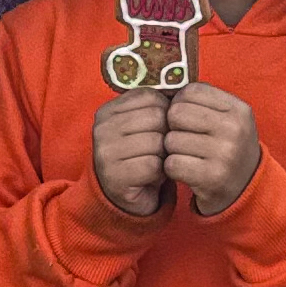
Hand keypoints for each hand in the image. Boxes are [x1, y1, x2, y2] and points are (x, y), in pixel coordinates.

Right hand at [91, 89, 172, 218]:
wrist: (125, 196)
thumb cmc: (140, 156)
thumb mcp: (143, 126)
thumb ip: (155, 107)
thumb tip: (184, 90)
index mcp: (107, 110)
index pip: (150, 96)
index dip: (165, 112)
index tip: (160, 129)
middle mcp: (101, 128)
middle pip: (155, 117)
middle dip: (167, 134)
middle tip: (161, 150)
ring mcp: (105, 152)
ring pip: (156, 141)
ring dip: (164, 155)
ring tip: (156, 163)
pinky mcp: (115, 176)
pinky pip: (153, 165)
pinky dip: (160, 173)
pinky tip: (152, 177)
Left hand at [159, 81, 262, 215]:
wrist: (246, 190)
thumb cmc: (227, 149)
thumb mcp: (228, 120)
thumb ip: (202, 102)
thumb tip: (166, 89)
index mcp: (239, 109)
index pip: (191, 91)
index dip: (180, 104)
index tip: (186, 120)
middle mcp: (235, 129)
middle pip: (177, 113)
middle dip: (173, 128)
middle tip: (184, 141)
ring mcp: (225, 154)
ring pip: (171, 140)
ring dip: (172, 151)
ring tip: (187, 157)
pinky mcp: (212, 177)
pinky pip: (171, 164)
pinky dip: (172, 169)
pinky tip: (185, 171)